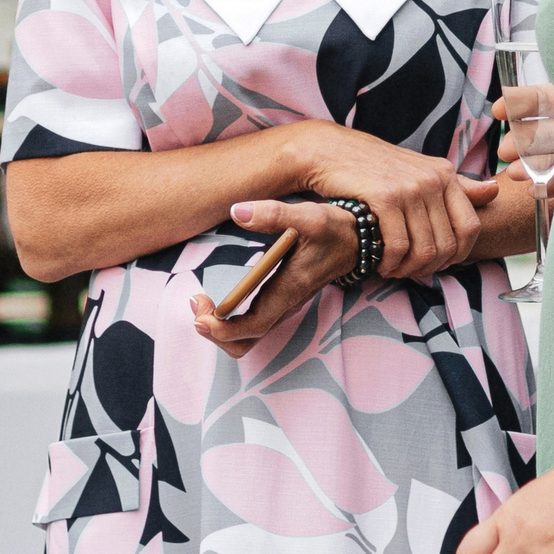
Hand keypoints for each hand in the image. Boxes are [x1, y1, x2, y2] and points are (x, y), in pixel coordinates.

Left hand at [191, 201, 360, 358]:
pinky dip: (228, 322)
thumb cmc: (333, 229)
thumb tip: (236, 211)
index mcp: (288, 290)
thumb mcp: (307, 215)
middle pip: (243, 342)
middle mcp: (284, 306)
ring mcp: (282, 307)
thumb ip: (273, 213)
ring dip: (218, 329)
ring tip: (201, 301)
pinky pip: (250, 327)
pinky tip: (216, 300)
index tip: (200, 312)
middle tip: (195, 300)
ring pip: (245, 339)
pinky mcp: (279, 302)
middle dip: (213, 331)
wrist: (357, 240)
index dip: (222, 329)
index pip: (252, 327)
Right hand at [292, 123, 496, 281]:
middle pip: (447, 244)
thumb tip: (494, 191)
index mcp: (446, 174)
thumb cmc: (378, 167)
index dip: (459, 254)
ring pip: (424, 249)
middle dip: (429, 267)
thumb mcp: (422, 171)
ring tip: (393, 269)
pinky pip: (398, 246)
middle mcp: (432, 179)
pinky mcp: (385, 198)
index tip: (439, 263)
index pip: (471, 226)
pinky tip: (380, 263)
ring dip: (407, 269)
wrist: (333, 151)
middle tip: (409, 271)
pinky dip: (390, 263)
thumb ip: (458, 186)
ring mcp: (410, 188)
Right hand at [494, 89, 553, 200]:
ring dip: (531, 166)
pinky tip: (537, 190)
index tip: (498, 110)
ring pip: (550, 156)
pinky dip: (552, 185)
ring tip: (516, 173)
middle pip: (542, 130)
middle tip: (505, 151)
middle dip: (520, 142)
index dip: (518, 102)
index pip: (542, 98)